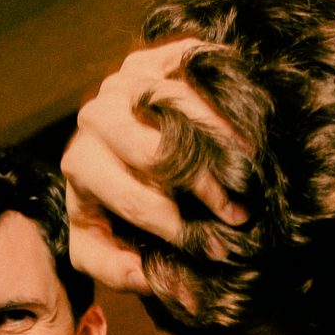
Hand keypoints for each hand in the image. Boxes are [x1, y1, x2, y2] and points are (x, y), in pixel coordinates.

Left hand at [58, 39, 244, 293]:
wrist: (121, 145)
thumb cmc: (116, 203)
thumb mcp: (102, 242)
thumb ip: (113, 268)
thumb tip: (147, 278)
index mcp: (79, 165)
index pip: (136, 200)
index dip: (179, 228)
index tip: (218, 252)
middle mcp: (95, 117)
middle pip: (159, 152)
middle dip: (204, 188)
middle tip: (241, 213)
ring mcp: (125, 81)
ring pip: (179, 107)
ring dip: (223, 143)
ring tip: (254, 169)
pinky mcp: (156, 55)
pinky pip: (192, 69)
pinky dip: (224, 94)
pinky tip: (250, 125)